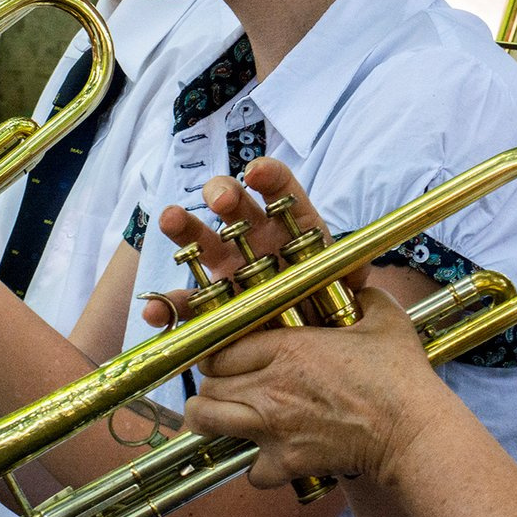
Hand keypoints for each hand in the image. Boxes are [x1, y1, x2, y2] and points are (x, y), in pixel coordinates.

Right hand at [143, 157, 367, 325]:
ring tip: (171, 218)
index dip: (270, 177)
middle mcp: (255, 237)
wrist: (314, 342)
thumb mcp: (348, 284)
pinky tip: (157, 312)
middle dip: (226, 194)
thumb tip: (359, 266)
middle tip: (221, 200)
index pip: (280, 189)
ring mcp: (228, 267)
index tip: (259, 174)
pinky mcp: (211, 303)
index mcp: (291, 224)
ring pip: (201, 240)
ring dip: (185, 227)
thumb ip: (351, 271)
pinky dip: (169, 307)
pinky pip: (186, 303)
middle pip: (234, 205)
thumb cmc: (332, 303)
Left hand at [185, 286, 444, 487]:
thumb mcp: (386, 320)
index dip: (219, 352)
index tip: (228, 356)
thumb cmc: (401, 375)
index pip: (220, 349)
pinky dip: (256, 466)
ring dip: (212, 419)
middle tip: (226, 385)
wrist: (412, 432)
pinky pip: (249, 470)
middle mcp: (271, 387)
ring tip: (225, 417)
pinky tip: (270, 456)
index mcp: (288, 348)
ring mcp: (274, 428)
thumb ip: (367, 295)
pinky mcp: (287, 463)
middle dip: (212, 384)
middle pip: (207, 384)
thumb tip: (363, 286)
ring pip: (209, 422)